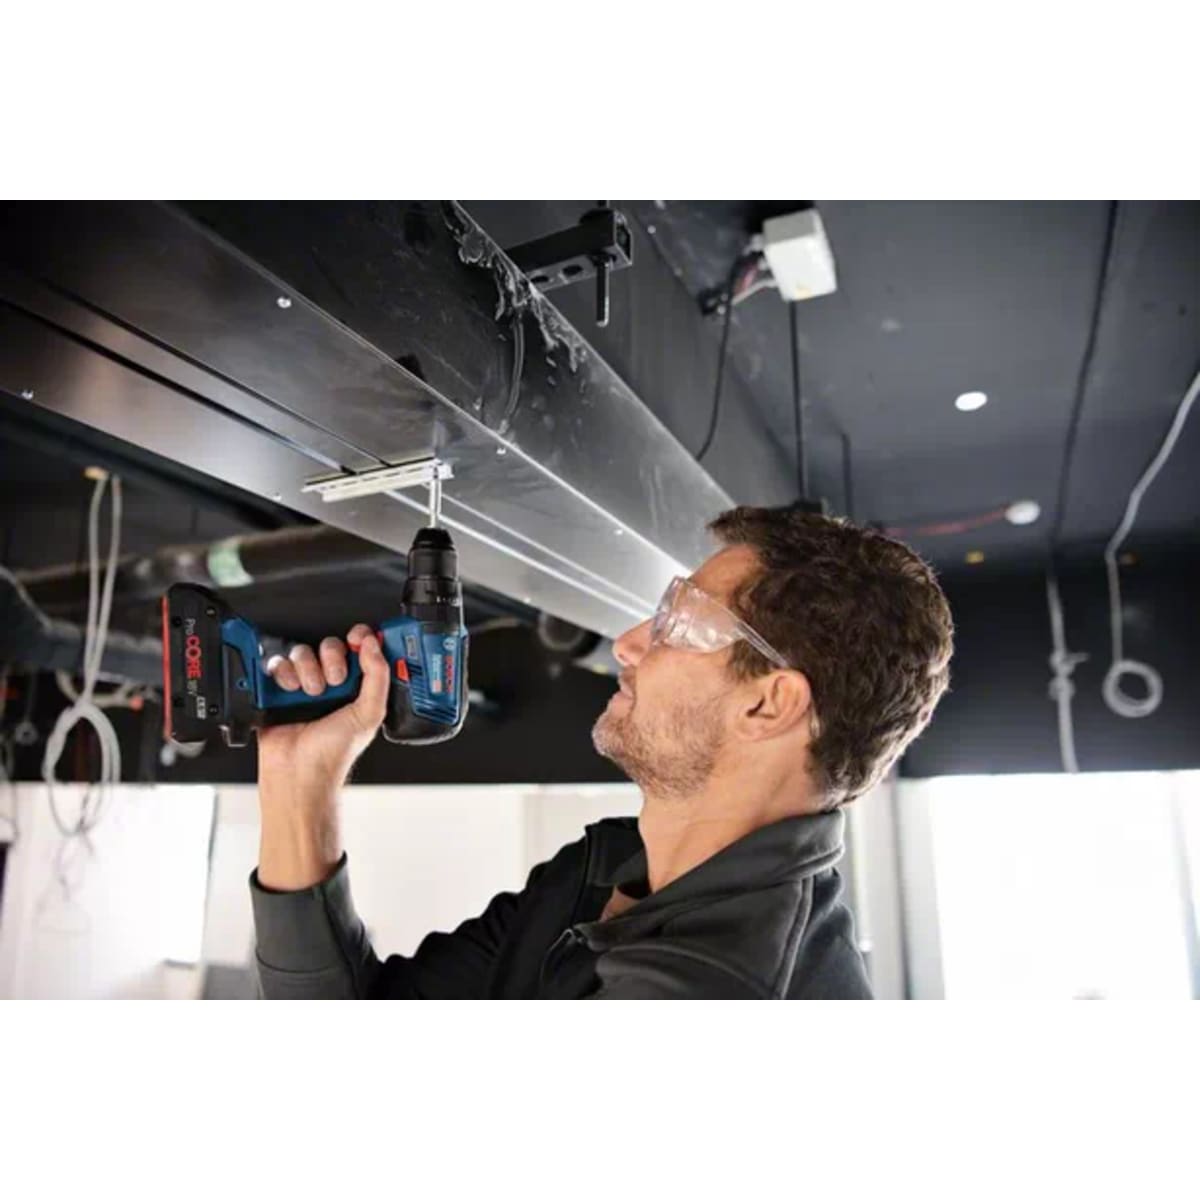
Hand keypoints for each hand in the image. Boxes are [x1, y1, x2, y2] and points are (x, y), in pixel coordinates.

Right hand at [257, 622, 389, 803]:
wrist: (300, 773)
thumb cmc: (334, 754)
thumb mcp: (369, 714)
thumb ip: (377, 677)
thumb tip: (373, 646)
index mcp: (355, 687)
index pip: (358, 649)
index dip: (359, 637)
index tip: (357, 637)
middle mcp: (330, 684)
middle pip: (329, 645)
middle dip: (332, 659)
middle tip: (335, 682)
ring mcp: (303, 686)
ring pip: (302, 652)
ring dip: (308, 670)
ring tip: (312, 694)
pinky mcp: (278, 691)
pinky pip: (278, 664)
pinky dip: (284, 674)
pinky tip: (290, 692)